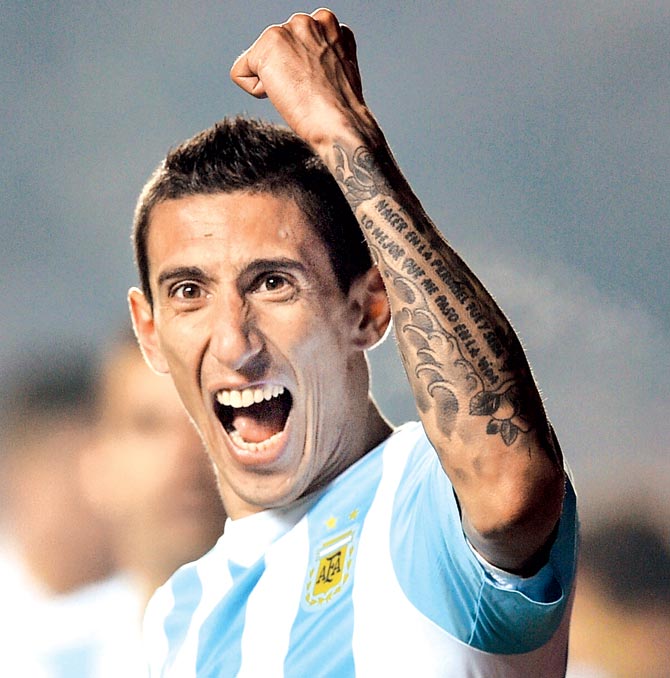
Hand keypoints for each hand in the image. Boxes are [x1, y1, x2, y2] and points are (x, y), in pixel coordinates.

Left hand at [230, 8, 367, 146]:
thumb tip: (302, 63)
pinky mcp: (267, 46)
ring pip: (257, 61)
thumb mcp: (335, 69)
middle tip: (307, 91)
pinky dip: (255, 91)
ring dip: (273, 82)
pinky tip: (283, 94)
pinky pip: (240, 73)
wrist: (339, 123)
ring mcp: (286, 31)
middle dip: (284, 73)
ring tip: (298, 92)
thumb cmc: (340, 109)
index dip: (300, 72)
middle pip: (273, 51)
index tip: (318, 85)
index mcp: (327, 24)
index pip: (292, 46)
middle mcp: (307, 20)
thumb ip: (318, 54)